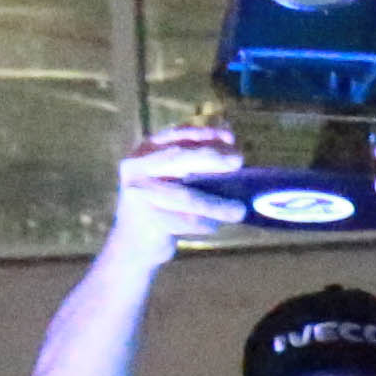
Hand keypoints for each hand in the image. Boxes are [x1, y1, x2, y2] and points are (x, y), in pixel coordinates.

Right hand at [111, 124, 241, 256]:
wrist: (135, 242)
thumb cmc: (165, 205)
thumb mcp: (174, 177)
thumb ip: (196, 161)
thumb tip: (231, 146)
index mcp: (146, 151)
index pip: (175, 135)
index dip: (203, 133)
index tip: (229, 135)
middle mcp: (137, 167)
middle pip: (178, 159)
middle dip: (212, 158)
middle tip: (239, 161)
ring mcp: (138, 192)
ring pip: (185, 196)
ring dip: (217, 204)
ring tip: (240, 210)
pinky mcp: (145, 219)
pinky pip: (183, 221)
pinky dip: (203, 224)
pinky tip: (213, 226)